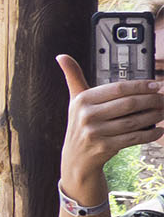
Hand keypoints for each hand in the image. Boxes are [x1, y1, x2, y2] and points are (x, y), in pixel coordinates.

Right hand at [57, 55, 163, 187]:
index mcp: (82, 100)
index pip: (118, 88)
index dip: (141, 86)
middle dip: (151, 100)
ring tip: (163, 112)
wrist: (75, 159)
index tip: (156, 85)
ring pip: (133, 121)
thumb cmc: (80, 125)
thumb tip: (61, 57)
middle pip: (129, 104)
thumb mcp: (75, 101)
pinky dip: (149, 134)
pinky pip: (133, 138)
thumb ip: (73, 77)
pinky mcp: (104, 147)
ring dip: (154, 116)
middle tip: (163, 99)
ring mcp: (95, 133)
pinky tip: (157, 129)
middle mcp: (86, 116)